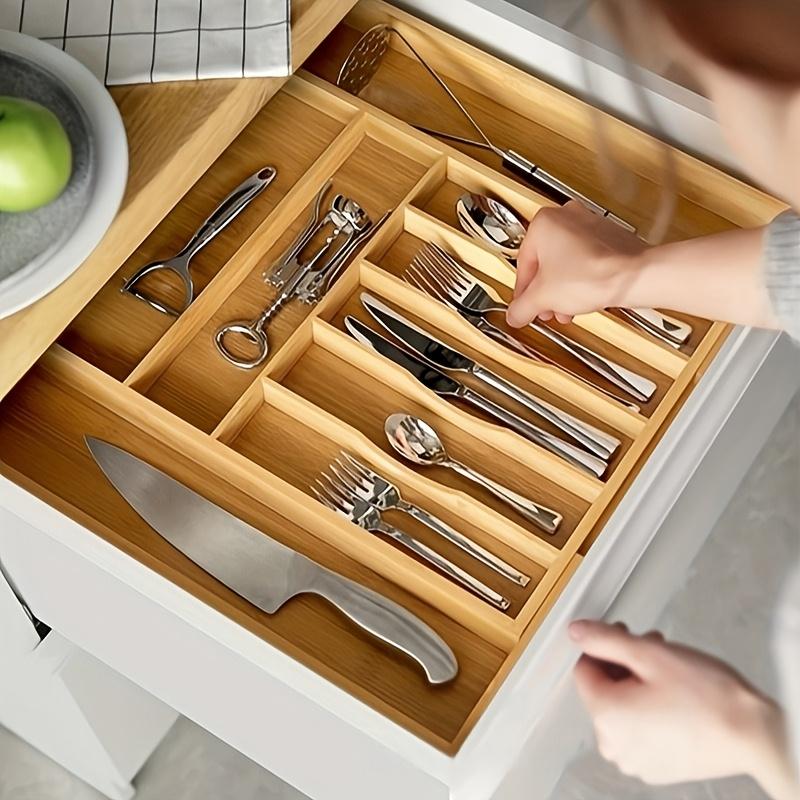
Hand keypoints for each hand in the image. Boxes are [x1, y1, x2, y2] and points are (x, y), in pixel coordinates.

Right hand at [506, 202, 645, 326]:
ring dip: (562, 288)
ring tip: (564, 308)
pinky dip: (580, 279)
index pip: (522, 264)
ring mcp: (590, 225)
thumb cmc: (594, 275)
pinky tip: (582, 297)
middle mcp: (566, 217)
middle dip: (545, 291)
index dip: (522, 292)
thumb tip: (514, 315)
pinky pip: (585, 259)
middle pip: (545, 262)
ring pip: (565, 262)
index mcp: (543, 223)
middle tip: (544, 308)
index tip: (522, 306)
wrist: (635, 276)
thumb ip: (522, 308)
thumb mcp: (543, 298)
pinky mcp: (608, 237)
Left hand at [569, 620, 797, 798]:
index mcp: (605, 716)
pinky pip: (639, 730)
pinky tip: (677, 699)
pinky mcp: (655, 768)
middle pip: (603, 689)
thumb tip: (576, 632)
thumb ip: (605, 639)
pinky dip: (650, 710)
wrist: (755, 737)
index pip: (583, 668)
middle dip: (625, 664)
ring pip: (622, 708)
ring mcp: (634, 761)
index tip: (630, 637)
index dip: (605, 647)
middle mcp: (613, 745)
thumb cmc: (707, 696)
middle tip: (656, 650)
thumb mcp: (650, 654)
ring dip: (638, 684)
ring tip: (671, 673)